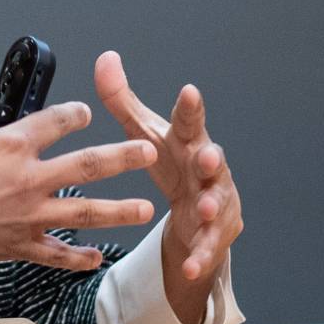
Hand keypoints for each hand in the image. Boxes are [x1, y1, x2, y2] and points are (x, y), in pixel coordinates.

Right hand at [0, 102, 155, 307]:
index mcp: (9, 144)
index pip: (56, 121)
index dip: (75, 115)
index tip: (87, 114)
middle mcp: (26, 177)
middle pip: (88, 164)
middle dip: (124, 157)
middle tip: (149, 152)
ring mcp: (27, 215)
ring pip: (86, 212)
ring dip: (119, 211)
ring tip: (146, 209)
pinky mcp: (19, 247)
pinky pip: (58, 255)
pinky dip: (79, 258)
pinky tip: (99, 257)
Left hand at [94, 51, 241, 320]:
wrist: (195, 209)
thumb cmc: (171, 162)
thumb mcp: (144, 133)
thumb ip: (123, 99)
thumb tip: (105, 59)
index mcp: (189, 142)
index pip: (190, 121)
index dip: (190, 108)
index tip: (188, 92)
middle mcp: (208, 169)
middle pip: (213, 160)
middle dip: (212, 158)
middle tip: (208, 157)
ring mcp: (217, 201)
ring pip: (217, 203)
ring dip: (211, 206)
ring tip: (202, 210)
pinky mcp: (218, 233)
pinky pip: (210, 245)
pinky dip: (200, 255)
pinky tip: (190, 264)